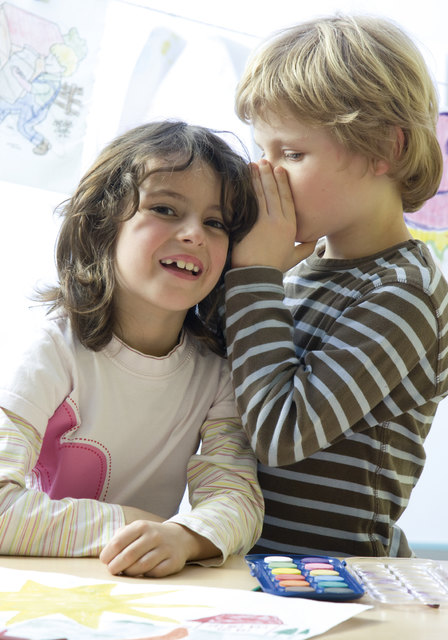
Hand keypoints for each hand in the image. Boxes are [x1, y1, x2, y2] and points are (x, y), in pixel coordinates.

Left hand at [100, 521, 219, 577]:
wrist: (179, 537)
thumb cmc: (149, 536)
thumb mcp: (135, 530)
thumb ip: (119, 538)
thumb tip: (107, 556)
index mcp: (141, 526)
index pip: (119, 542)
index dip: (108, 554)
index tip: (105, 561)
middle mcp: (154, 536)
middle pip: (129, 555)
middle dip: (116, 566)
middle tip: (112, 570)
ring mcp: (165, 548)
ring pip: (142, 565)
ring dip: (129, 572)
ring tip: (125, 572)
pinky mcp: (173, 562)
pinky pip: (155, 573)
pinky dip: (145, 575)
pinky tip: (141, 574)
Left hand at [232, 160, 315, 271]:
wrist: (257, 276)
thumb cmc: (274, 267)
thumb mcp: (294, 258)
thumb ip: (306, 248)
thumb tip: (315, 241)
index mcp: (290, 226)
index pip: (287, 199)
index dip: (283, 183)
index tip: (279, 170)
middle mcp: (278, 220)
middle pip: (274, 192)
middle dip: (268, 174)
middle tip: (263, 161)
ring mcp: (263, 221)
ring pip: (262, 194)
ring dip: (257, 177)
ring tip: (253, 164)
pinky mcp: (250, 223)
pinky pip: (250, 201)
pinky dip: (248, 188)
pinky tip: (245, 179)